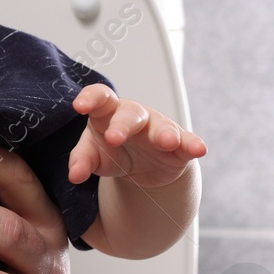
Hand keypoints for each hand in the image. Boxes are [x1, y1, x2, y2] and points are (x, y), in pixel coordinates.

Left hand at [68, 84, 206, 188]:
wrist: (142, 168)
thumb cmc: (113, 150)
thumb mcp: (94, 155)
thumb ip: (82, 161)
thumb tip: (74, 175)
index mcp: (108, 113)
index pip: (100, 97)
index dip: (90, 98)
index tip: (79, 106)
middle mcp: (135, 116)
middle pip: (130, 113)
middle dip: (122, 124)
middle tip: (113, 138)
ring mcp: (158, 128)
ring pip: (162, 127)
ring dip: (164, 133)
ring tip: (165, 142)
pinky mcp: (179, 145)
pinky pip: (187, 142)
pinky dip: (192, 144)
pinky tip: (199, 149)